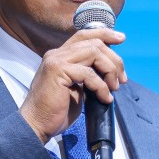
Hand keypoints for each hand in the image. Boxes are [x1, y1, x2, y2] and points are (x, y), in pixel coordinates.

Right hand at [20, 28, 127, 143]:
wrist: (37, 124)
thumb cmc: (56, 111)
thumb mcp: (76, 87)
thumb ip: (87, 74)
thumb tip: (109, 71)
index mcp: (60, 55)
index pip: (85, 35)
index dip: (105, 34)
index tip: (121, 38)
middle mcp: (57, 54)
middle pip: (94, 43)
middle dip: (114, 60)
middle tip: (122, 79)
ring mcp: (56, 60)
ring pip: (94, 53)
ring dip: (110, 71)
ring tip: (114, 88)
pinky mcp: (58, 71)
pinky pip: (89, 73)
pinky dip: (101, 87)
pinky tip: (104, 98)